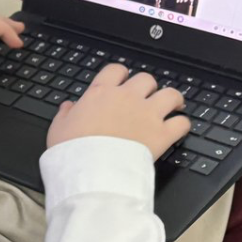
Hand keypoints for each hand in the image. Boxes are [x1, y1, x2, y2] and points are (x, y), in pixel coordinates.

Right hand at [46, 64, 189, 158]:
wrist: (92, 171)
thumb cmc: (73, 151)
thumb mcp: (58, 129)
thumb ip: (66, 115)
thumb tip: (69, 107)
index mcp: (101, 93)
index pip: (116, 70)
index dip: (121, 75)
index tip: (121, 82)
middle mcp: (127, 98)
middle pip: (146, 79)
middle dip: (147, 88)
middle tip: (146, 98)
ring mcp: (147, 114)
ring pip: (170, 95)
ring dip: (172, 100)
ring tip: (173, 106)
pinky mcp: (162, 134)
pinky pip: (181, 123)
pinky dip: (182, 125)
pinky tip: (178, 128)